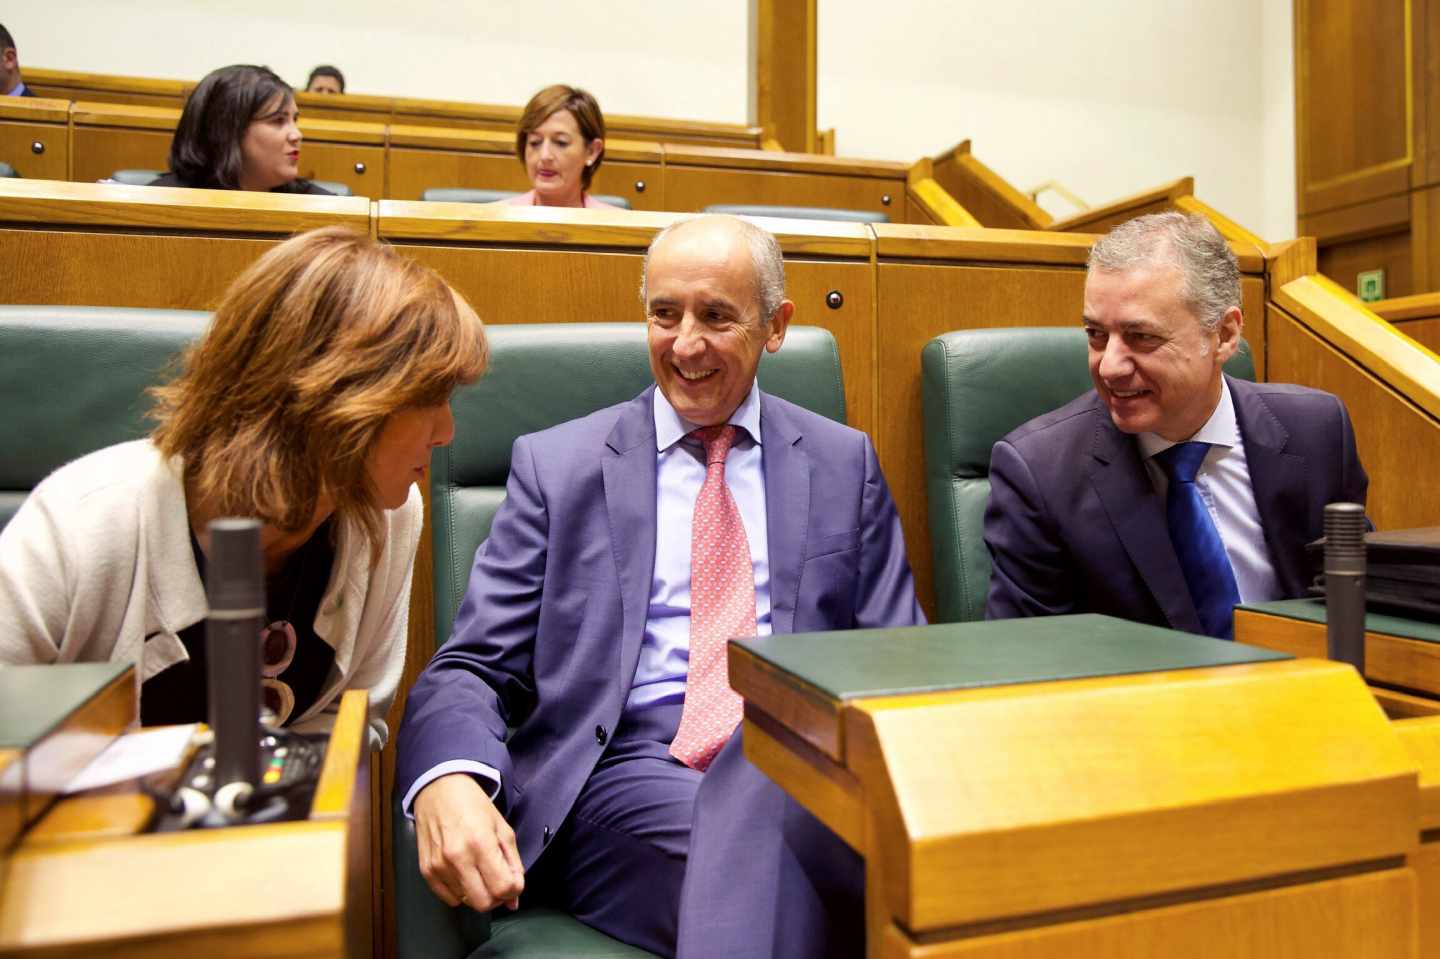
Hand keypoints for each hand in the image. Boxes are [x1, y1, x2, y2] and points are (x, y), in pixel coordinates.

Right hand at [413, 773, 523, 910]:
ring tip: (478, 870)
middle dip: (497, 897)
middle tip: (498, 881)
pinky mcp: (426, 870)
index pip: (503, 888)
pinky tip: (464, 873)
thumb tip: (514, 898)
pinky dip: (460, 891)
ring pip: (466, 902)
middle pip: (484, 903)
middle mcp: (457, 857)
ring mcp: (439, 866)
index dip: (513, 889)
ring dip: (478, 892)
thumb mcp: (502, 828)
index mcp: (481, 843)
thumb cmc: (473, 805)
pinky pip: (448, 898)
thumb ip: (513, 864)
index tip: (513, 882)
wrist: (439, 790)